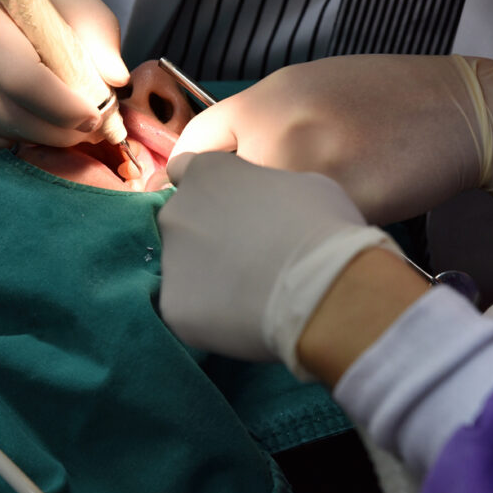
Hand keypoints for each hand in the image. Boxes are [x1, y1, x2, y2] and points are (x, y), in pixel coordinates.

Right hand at [0, 0, 128, 152]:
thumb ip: (92, 29)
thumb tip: (116, 82)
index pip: (22, 79)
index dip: (66, 109)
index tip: (99, 118)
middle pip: (6, 112)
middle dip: (58, 130)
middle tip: (89, 128)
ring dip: (33, 135)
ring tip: (59, 121)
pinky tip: (18, 120)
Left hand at [158, 151, 397, 375]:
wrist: (321, 288)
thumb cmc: (322, 225)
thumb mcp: (301, 185)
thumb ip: (266, 189)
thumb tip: (267, 206)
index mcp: (206, 172)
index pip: (185, 171)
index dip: (208, 191)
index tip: (230, 209)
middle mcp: (176, 211)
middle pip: (182, 222)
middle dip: (205, 236)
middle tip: (246, 257)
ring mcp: (170, 260)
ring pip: (182, 268)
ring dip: (207, 277)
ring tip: (250, 293)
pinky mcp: (172, 306)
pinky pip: (189, 309)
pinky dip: (210, 316)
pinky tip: (243, 320)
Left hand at [167, 54, 492, 224]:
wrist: (457, 111)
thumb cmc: (379, 97)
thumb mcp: (303, 88)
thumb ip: (255, 122)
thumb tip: (211, 164)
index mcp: (261, 102)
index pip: (191, 149)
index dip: (185, 181)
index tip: (192, 202)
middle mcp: (274, 134)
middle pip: (216, 196)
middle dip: (223, 216)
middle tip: (239, 231)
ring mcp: (307, 175)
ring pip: (256, 226)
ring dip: (260, 239)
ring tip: (279, 243)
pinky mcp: (342, 212)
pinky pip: (302, 242)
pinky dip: (303, 249)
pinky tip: (318, 245)